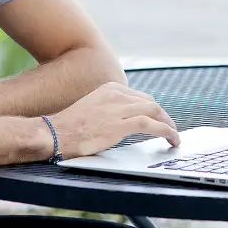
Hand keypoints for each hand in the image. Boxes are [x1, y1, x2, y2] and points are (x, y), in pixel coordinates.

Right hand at [47, 82, 180, 158]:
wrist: (52, 134)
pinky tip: (171, 139)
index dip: (154, 110)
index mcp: (110, 89)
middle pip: (150, 103)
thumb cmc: (69, 127)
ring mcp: (118, 108)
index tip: (160, 120)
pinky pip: (151, 124)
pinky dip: (166, 131)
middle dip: (163, 117)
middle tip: (170, 130)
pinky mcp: (119, 124)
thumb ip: (110, 109)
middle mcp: (116, 94)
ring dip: (169, 125)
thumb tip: (126, 121)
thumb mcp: (93, 108)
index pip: (141, 97)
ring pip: (155, 111)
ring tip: (174, 137)